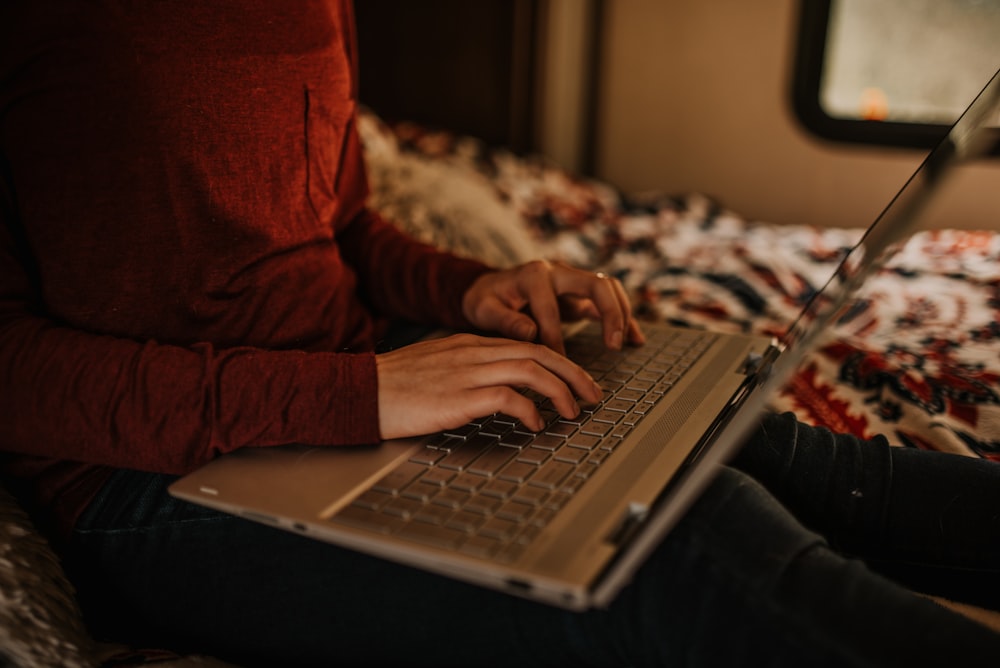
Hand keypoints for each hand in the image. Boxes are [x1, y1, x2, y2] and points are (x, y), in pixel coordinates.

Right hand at [375, 333, 602, 439]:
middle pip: (539, 353)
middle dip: (574, 374)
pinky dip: (531, 410)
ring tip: (574, 412)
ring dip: (561, 392)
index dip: (559, 363)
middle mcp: (473, 352)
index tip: (576, 381)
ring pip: (532, 370)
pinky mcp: (459, 396)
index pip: (527, 344)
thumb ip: (469, 370)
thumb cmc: (394, 386)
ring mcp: (467, 372)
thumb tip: (500, 389)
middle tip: (593, 395)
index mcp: (469, 343)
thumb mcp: (437, 367)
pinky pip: (509, 397)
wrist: (359, 391)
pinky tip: (536, 424)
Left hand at [461, 260, 644, 354]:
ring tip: (622, 343)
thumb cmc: (486, 301)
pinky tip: (636, 339)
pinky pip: (609, 300)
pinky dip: (624, 317)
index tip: (558, 364)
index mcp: (533, 275)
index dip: (555, 337)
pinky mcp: (579, 293)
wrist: (489, 288)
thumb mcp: (484, 309)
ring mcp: (571, 280)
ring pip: (608, 288)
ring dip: (621, 313)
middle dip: (609, 314)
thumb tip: (530, 333)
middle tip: (613, 344)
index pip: (550, 307)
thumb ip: (504, 321)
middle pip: (596, 284)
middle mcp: (557, 271)